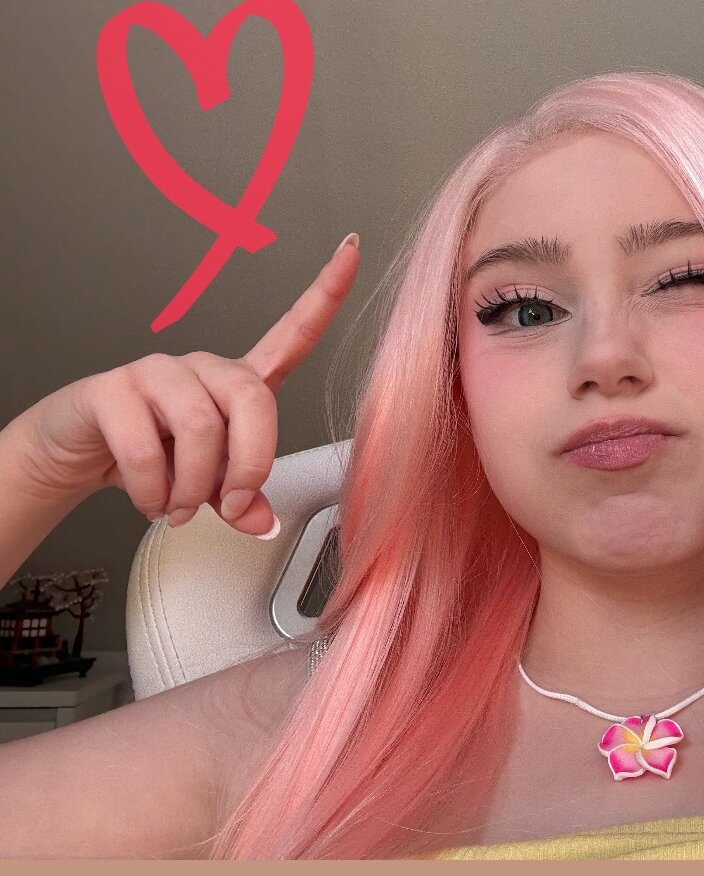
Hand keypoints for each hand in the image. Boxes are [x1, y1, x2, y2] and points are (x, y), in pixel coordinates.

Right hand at [16, 233, 360, 535]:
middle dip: (249, 465)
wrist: (78, 454)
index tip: (352, 251)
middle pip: (255, 399)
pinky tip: (149, 500)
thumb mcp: (210, 486)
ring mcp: (158, 371)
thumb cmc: (155, 459)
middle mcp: (205, 368)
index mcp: (240, 383)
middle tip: (230, 504)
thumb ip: (241, 499)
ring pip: (202, 427)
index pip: (293, 333)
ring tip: (176, 507)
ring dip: (193, 488)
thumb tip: (262, 522)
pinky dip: (153, 492)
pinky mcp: (113, 388)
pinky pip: (147, 448)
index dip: (325, 294)